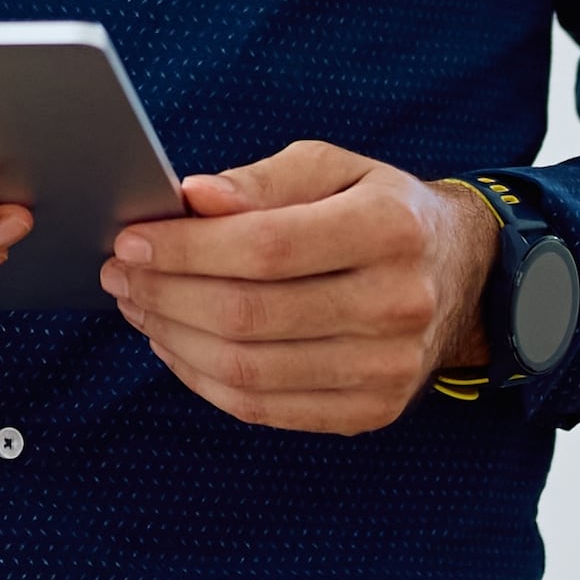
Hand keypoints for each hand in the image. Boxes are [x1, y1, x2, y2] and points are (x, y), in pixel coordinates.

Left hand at [104, 143, 494, 434]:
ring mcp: (389, 368)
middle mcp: (399, 304)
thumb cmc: (378, 209)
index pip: (266, 248)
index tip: (131, 240)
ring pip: (249, 370)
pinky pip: (264, 408)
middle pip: (250, 314)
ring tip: (138, 308)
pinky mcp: (372, 411)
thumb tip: (191, 199)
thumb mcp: (333, 168)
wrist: (459, 274)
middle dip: (165, 295)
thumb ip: (260, 182)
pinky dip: (203, 380)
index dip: (186, 249)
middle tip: (120, 275)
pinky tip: (175, 345)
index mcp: (391, 229)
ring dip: (174, 340)